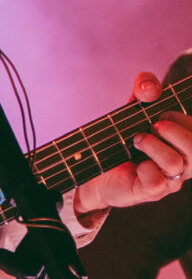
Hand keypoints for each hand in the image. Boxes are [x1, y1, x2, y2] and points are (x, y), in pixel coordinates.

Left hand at [73, 70, 191, 214]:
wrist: (96, 166)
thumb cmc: (123, 136)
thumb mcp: (135, 107)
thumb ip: (145, 89)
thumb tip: (150, 87)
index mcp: (185, 142)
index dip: (180, 116)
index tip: (159, 114)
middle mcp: (184, 162)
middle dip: (173, 130)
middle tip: (153, 125)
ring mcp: (170, 179)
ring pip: (175, 163)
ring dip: (152, 145)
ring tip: (136, 140)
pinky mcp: (152, 191)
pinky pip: (157, 180)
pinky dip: (143, 166)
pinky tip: (134, 164)